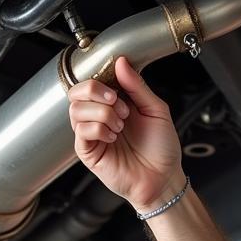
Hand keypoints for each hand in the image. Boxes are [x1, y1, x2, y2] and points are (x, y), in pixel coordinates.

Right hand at [67, 56, 182, 209]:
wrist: (164, 177)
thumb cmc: (161, 148)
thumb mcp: (156, 109)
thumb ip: (137, 86)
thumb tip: (121, 62)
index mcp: (114, 103)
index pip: (91, 81)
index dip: (100, 79)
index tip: (117, 88)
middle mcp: (99, 116)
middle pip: (76, 92)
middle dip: (96, 92)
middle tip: (118, 103)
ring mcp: (92, 134)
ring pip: (76, 110)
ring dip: (102, 113)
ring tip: (120, 125)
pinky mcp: (88, 151)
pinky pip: (81, 131)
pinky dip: (99, 129)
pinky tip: (113, 137)